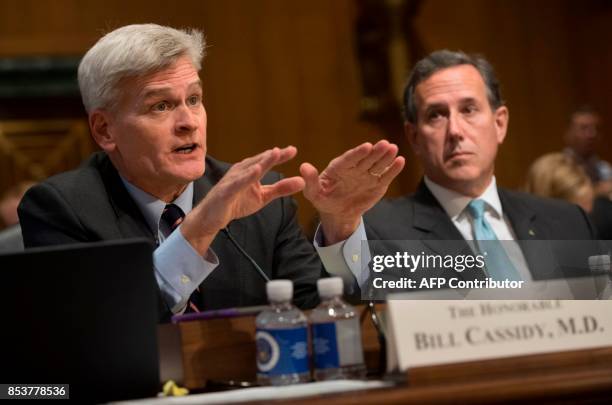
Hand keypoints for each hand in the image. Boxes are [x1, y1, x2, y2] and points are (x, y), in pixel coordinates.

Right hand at [181, 146, 304, 253]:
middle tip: (289, 150)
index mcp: (250, 171)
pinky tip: (256, 171)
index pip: (267, 161)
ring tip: (274, 154)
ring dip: (261, 161)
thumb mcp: (263, 197)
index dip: (280, 156)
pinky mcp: (225, 192)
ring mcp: (232, 181)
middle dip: (274, 155)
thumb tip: (302, 182)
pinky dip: (246, 177)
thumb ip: (281, 189)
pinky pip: (237, 184)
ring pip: (248, 169)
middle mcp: (241, 171)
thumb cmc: (236, 203)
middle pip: (259, 161)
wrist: (212, 218)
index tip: (294, 150)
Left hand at [300, 140, 404, 243]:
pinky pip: (385, 176)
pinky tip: (401, 161)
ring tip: (394, 149)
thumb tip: (303, 167)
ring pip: (377, 164)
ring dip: (386, 157)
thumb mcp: (313, 193)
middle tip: (385, 144)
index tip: (367, 147)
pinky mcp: (377, 183)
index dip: (358, 153)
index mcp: (339, 167)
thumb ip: (310, 181)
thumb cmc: (323, 199)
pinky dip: (393, 169)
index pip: (349, 159)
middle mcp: (355, 168)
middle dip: (375, 152)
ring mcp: (367, 175)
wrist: (338, 212)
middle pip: (366, 159)